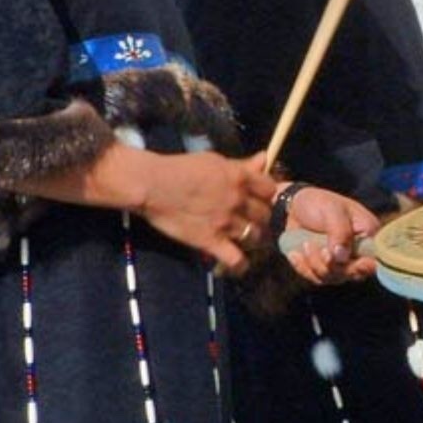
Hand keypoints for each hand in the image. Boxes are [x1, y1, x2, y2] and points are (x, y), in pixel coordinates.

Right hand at [138, 150, 275, 271]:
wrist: (152, 185)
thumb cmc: (181, 168)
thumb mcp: (215, 161)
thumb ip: (242, 164)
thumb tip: (265, 158)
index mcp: (241, 178)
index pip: (270, 189)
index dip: (266, 195)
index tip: (258, 198)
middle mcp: (238, 201)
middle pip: (265, 214)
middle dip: (260, 217)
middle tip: (250, 220)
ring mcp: (226, 222)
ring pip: (256, 236)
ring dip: (253, 239)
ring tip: (244, 239)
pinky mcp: (211, 241)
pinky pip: (236, 259)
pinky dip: (240, 265)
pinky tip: (238, 265)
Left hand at [282, 186, 378, 285]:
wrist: (296, 206)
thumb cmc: (319, 202)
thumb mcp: (332, 210)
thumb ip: (339, 232)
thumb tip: (341, 258)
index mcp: (368, 234)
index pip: (374, 258)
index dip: (363, 266)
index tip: (342, 261)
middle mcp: (359, 251)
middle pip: (352, 273)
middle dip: (329, 264)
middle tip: (311, 245)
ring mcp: (342, 261)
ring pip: (333, 277)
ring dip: (314, 263)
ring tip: (304, 244)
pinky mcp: (326, 268)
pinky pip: (317, 278)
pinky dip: (304, 268)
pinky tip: (296, 253)